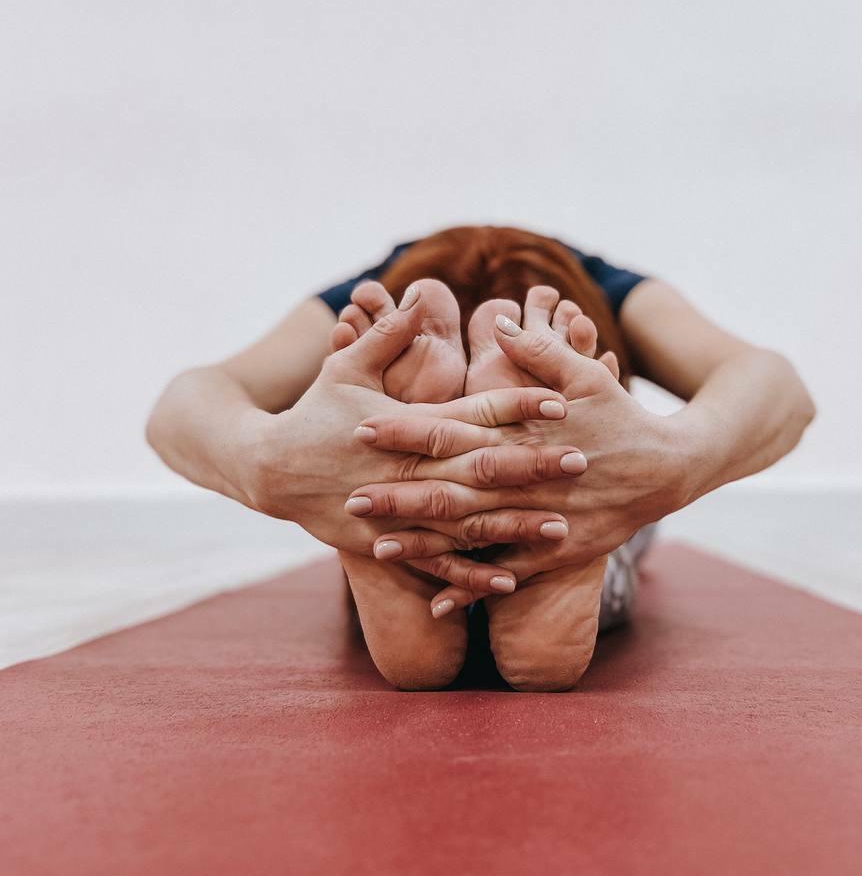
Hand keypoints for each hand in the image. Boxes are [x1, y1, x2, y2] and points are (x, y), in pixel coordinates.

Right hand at [243, 285, 585, 592]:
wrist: (266, 470)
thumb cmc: (313, 411)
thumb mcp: (346, 365)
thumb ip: (388, 333)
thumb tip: (419, 293)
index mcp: (403, 425)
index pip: (470, 413)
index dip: (517, 407)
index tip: (560, 401)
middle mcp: (404, 470)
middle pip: (478, 469)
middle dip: (531, 466)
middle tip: (580, 461)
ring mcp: (394, 512)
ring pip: (464, 523)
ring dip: (513, 526)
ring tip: (561, 526)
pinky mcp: (383, 544)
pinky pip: (433, 563)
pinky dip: (469, 575)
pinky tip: (509, 581)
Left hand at [351, 290, 694, 611]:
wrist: (671, 469)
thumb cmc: (623, 414)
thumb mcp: (585, 373)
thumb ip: (539, 350)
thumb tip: (499, 321)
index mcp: (526, 433)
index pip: (456, 431)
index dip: (409, 432)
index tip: (364, 429)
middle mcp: (528, 480)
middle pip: (453, 488)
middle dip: (401, 493)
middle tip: (352, 497)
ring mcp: (541, 520)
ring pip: (473, 535)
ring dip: (426, 542)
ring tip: (377, 546)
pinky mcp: (557, 551)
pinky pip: (508, 573)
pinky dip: (474, 586)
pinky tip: (439, 602)